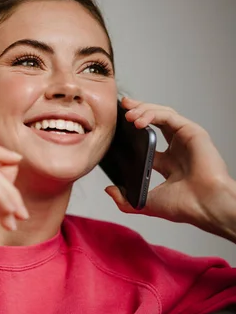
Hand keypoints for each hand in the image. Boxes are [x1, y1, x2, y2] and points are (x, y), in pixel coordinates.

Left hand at [105, 97, 235, 239]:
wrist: (205, 206)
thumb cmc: (185, 206)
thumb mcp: (145, 203)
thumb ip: (125, 199)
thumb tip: (109, 190)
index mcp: (168, 163)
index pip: (147, 139)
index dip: (131, 131)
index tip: (116, 126)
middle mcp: (177, 148)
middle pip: (155, 121)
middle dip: (137, 110)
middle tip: (122, 107)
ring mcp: (185, 139)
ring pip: (162, 115)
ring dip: (143, 110)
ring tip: (127, 115)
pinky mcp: (193, 132)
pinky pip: (169, 116)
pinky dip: (152, 114)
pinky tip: (138, 120)